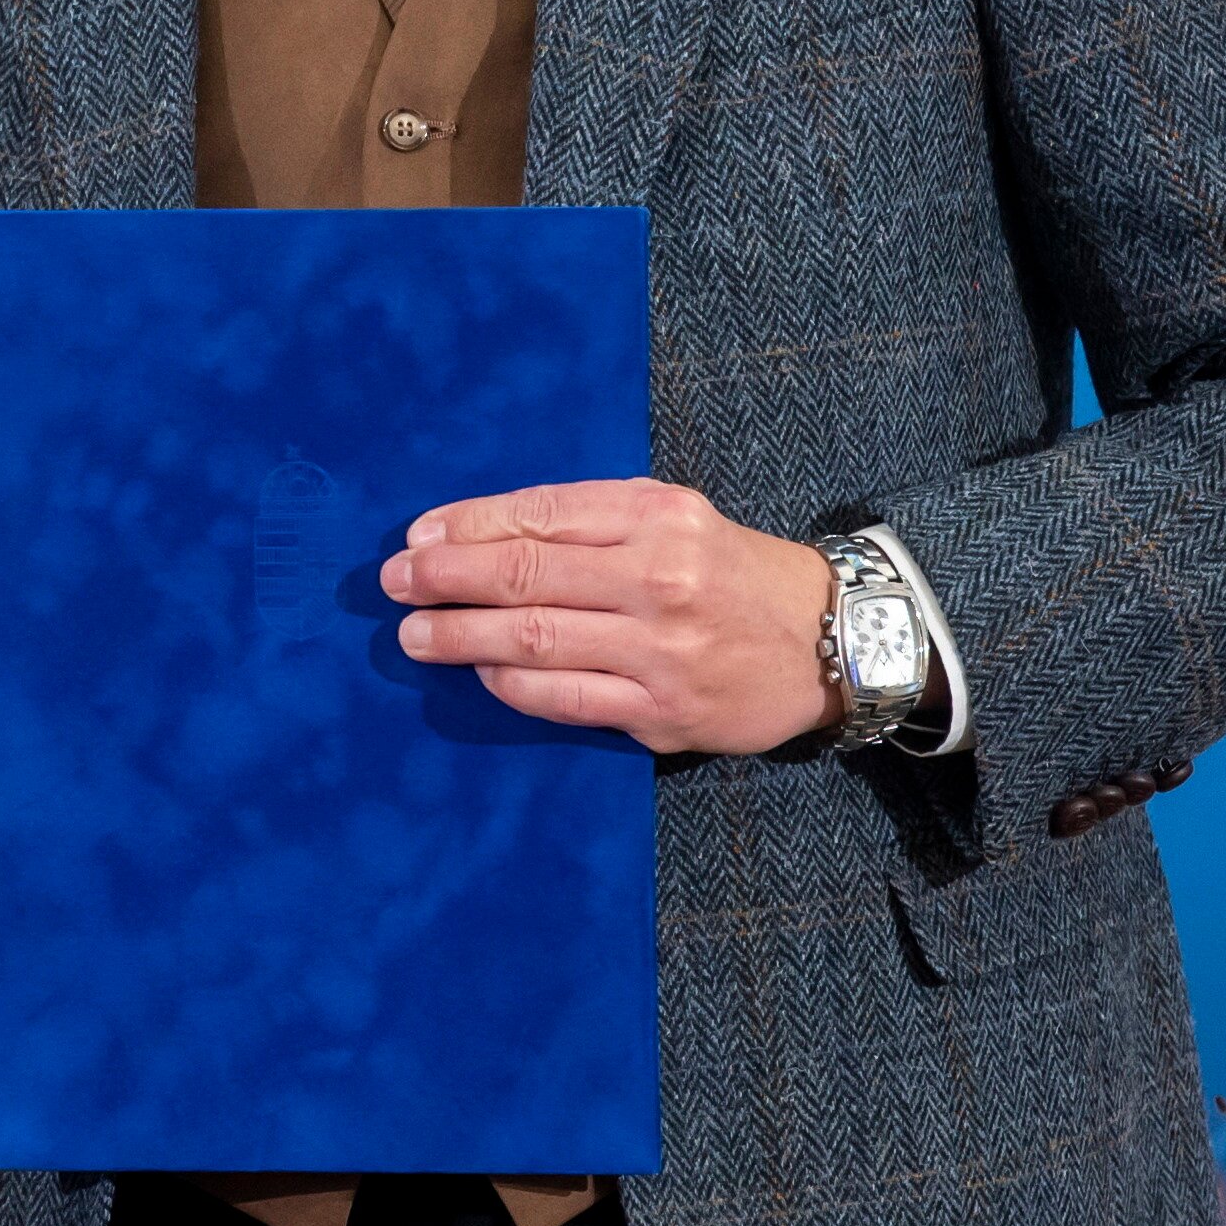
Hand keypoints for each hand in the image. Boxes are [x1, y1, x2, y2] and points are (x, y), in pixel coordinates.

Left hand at [375, 478, 835, 757]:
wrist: (831, 642)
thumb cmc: (734, 573)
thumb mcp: (675, 517)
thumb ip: (592, 518)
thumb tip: (482, 530)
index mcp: (659, 516)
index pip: (540, 514)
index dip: (467, 526)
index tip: (418, 537)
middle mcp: (659, 577)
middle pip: (526, 574)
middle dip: (446, 578)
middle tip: (393, 583)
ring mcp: (661, 649)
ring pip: (536, 640)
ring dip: (461, 636)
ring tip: (415, 635)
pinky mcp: (664, 712)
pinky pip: (567, 699)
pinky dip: (513, 684)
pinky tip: (481, 672)